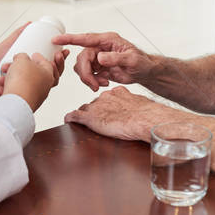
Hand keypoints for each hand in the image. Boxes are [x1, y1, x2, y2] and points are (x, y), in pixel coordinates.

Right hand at [3, 52, 57, 112]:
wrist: (15, 102)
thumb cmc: (22, 81)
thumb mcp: (22, 59)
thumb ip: (22, 56)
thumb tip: (20, 59)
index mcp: (48, 75)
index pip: (47, 63)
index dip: (39, 57)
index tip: (33, 55)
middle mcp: (43, 87)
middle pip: (32, 74)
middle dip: (20, 68)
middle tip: (14, 65)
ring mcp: (34, 97)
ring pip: (21, 84)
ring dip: (10, 79)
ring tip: (2, 78)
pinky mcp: (24, 104)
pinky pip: (15, 94)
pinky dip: (7, 90)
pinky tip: (1, 88)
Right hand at [51, 30, 153, 91]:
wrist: (144, 72)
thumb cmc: (141, 62)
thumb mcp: (132, 59)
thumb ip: (116, 58)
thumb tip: (100, 57)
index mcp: (107, 40)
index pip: (85, 38)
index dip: (70, 39)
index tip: (56, 39)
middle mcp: (100, 47)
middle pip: (82, 58)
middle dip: (86, 73)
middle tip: (94, 85)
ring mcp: (98, 57)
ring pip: (82, 67)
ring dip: (89, 78)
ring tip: (101, 84)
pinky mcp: (97, 67)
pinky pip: (87, 74)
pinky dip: (92, 81)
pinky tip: (104, 83)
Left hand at [64, 86, 178, 140]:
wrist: (144, 118)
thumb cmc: (146, 114)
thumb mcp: (139, 104)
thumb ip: (133, 104)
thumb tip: (137, 112)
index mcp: (116, 93)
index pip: (105, 97)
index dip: (105, 105)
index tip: (107, 111)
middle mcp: (105, 97)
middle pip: (93, 103)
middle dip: (94, 110)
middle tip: (98, 120)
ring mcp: (96, 107)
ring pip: (84, 108)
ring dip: (83, 115)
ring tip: (83, 122)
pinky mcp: (90, 117)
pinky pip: (75, 115)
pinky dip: (70, 118)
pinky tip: (67, 120)